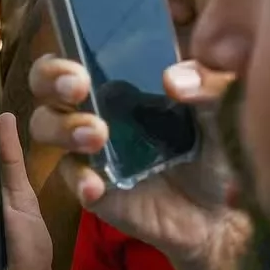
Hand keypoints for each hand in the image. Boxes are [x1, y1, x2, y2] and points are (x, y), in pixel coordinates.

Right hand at [28, 55, 250, 269]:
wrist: (220, 215)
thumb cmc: (216, 152)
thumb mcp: (223, 111)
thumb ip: (209, 86)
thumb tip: (173, 80)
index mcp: (119, 83)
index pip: (74, 56)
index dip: (64, 54)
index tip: (82, 68)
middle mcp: (94, 110)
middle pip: (46, 86)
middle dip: (52, 81)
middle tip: (79, 88)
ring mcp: (87, 149)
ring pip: (45, 127)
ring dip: (62, 127)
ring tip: (96, 136)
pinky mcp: (90, 186)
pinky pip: (70, 177)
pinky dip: (79, 179)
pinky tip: (95, 186)